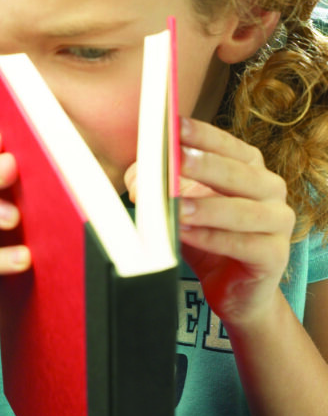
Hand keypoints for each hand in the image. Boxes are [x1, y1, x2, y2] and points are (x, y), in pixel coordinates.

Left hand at [128, 118, 294, 331]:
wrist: (232, 289)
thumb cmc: (206, 238)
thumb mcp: (180, 205)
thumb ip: (159, 186)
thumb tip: (139, 181)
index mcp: (249, 169)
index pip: (227, 145)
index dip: (202, 135)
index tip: (175, 126)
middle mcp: (269, 190)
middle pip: (240, 173)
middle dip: (205, 165)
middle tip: (176, 160)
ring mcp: (277, 222)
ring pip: (243, 211)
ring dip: (207, 207)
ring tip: (176, 206)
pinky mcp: (274, 255)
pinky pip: (243, 244)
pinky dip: (211, 238)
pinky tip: (185, 234)